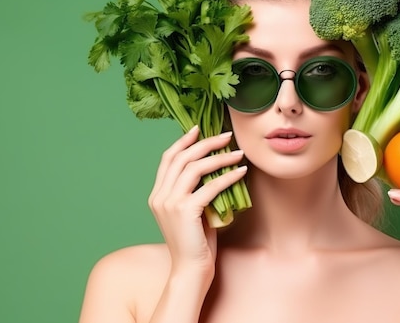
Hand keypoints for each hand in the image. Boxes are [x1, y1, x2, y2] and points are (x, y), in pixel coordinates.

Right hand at [148, 126, 246, 277]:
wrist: (191, 270)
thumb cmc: (196, 242)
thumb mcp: (192, 211)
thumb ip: (195, 190)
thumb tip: (215, 167)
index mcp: (157, 194)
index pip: (168, 159)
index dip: (183, 141)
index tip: (199, 128)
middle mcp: (160, 196)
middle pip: (182, 158)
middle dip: (205, 143)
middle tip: (226, 136)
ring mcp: (170, 203)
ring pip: (195, 168)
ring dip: (220, 157)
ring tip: (238, 152)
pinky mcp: (185, 211)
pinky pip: (210, 186)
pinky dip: (228, 176)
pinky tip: (241, 172)